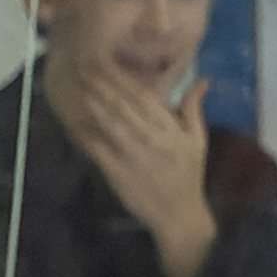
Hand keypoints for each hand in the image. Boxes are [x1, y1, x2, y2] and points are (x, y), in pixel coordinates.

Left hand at [49, 65, 217, 276]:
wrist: (179, 216)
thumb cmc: (188, 176)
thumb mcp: (197, 141)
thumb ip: (193, 108)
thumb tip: (202, 80)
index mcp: (170, 129)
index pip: (142, 95)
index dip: (120, 77)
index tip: (103, 60)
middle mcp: (152, 138)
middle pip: (122, 104)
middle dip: (101, 83)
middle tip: (83, 64)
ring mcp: (134, 155)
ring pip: (109, 122)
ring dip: (93, 102)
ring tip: (78, 84)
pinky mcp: (118, 172)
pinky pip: (98, 148)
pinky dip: (86, 134)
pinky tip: (74, 120)